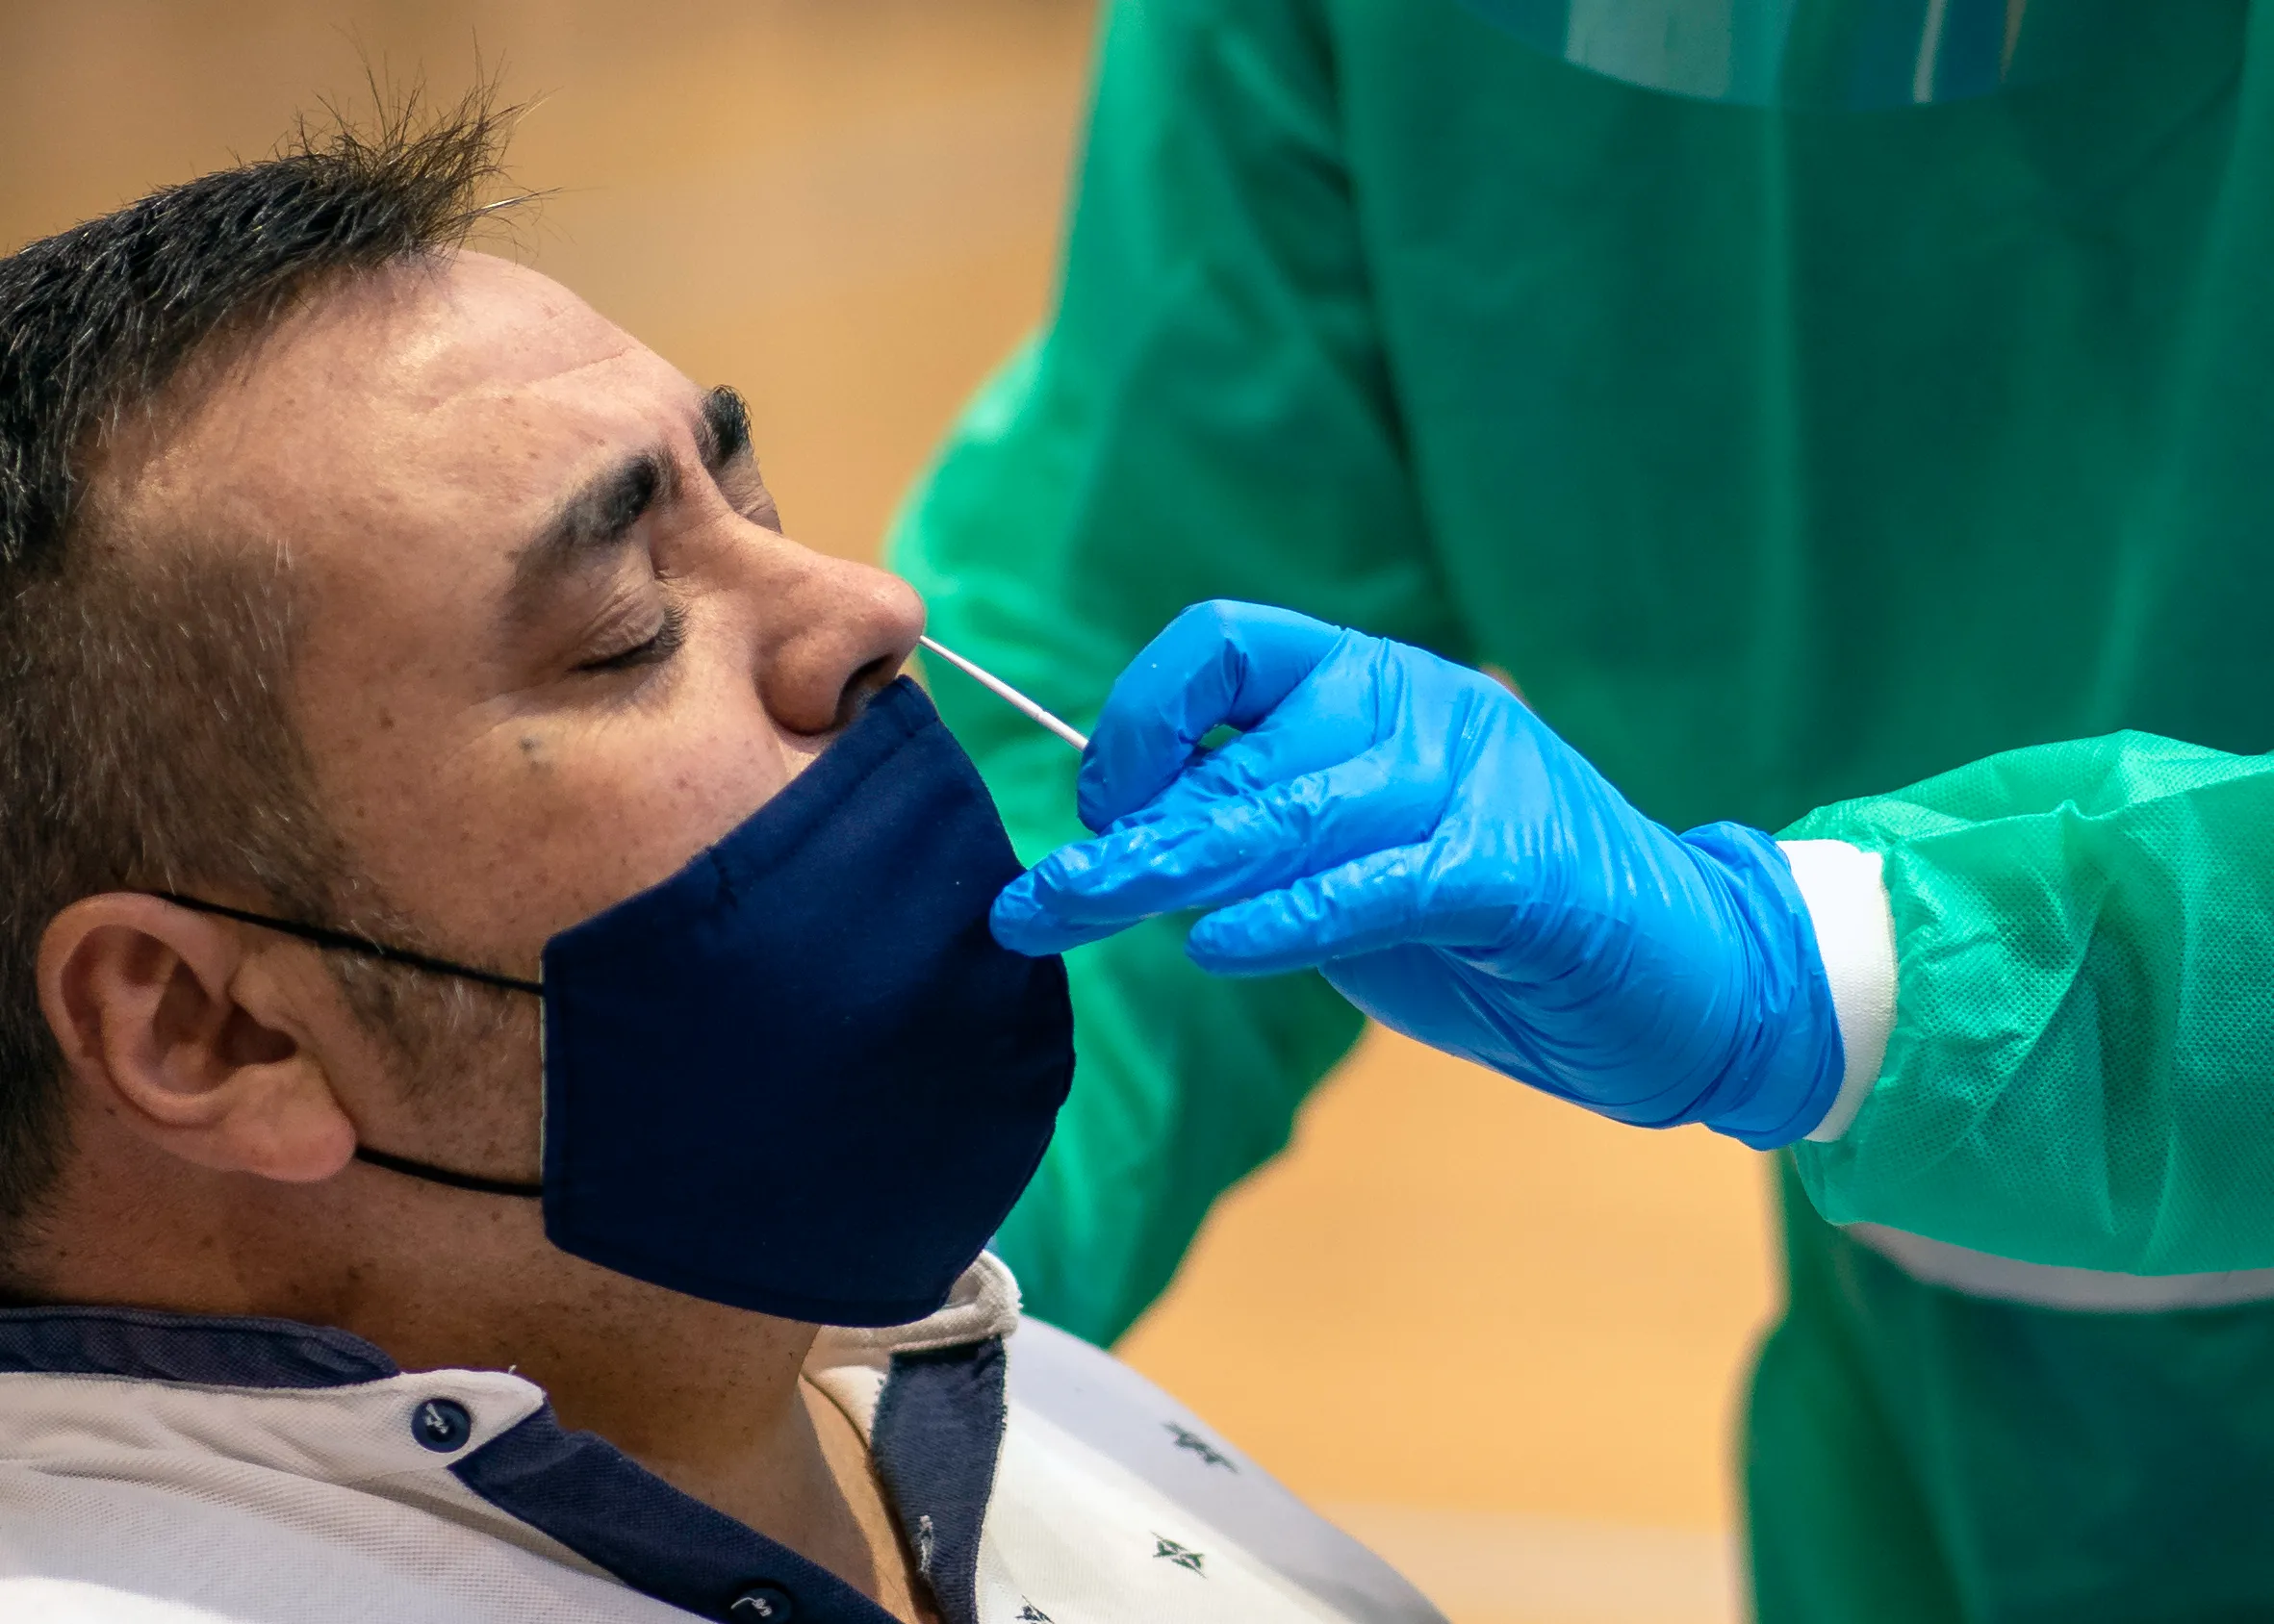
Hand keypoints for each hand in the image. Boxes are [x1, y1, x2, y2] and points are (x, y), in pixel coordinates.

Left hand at [990, 602, 1842, 1146]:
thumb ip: (1269, 835)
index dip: (1139, 716)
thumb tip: (1127, 841)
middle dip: (1117, 830)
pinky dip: (1290, 915)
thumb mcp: (1365, 861)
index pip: (1226, 643)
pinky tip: (1217, 946)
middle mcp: (1421, 706)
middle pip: (1236, 749)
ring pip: (1288, 811)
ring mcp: (1476, 777)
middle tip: (1029, 903)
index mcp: (1378, 686)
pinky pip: (1378, 879)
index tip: (1098, 805)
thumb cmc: (1506, 925)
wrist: (1697, 975)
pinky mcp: (1518, 867)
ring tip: (1071, 915)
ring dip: (1162, 871)